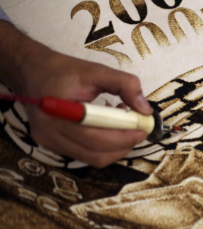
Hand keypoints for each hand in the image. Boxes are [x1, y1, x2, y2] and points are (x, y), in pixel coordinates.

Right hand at [0, 22, 151, 166]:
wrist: (31, 72)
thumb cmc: (64, 70)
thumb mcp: (97, 70)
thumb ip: (125, 85)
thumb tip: (145, 110)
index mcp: (57, 112)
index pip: (95, 137)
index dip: (123, 137)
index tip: (143, 128)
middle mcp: (50, 133)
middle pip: (95, 153)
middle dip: (124, 144)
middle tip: (139, 129)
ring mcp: (49, 142)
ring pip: (92, 158)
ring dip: (115, 147)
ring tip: (124, 124)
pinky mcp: (52, 145)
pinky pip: (84, 154)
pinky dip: (103, 146)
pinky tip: (108, 127)